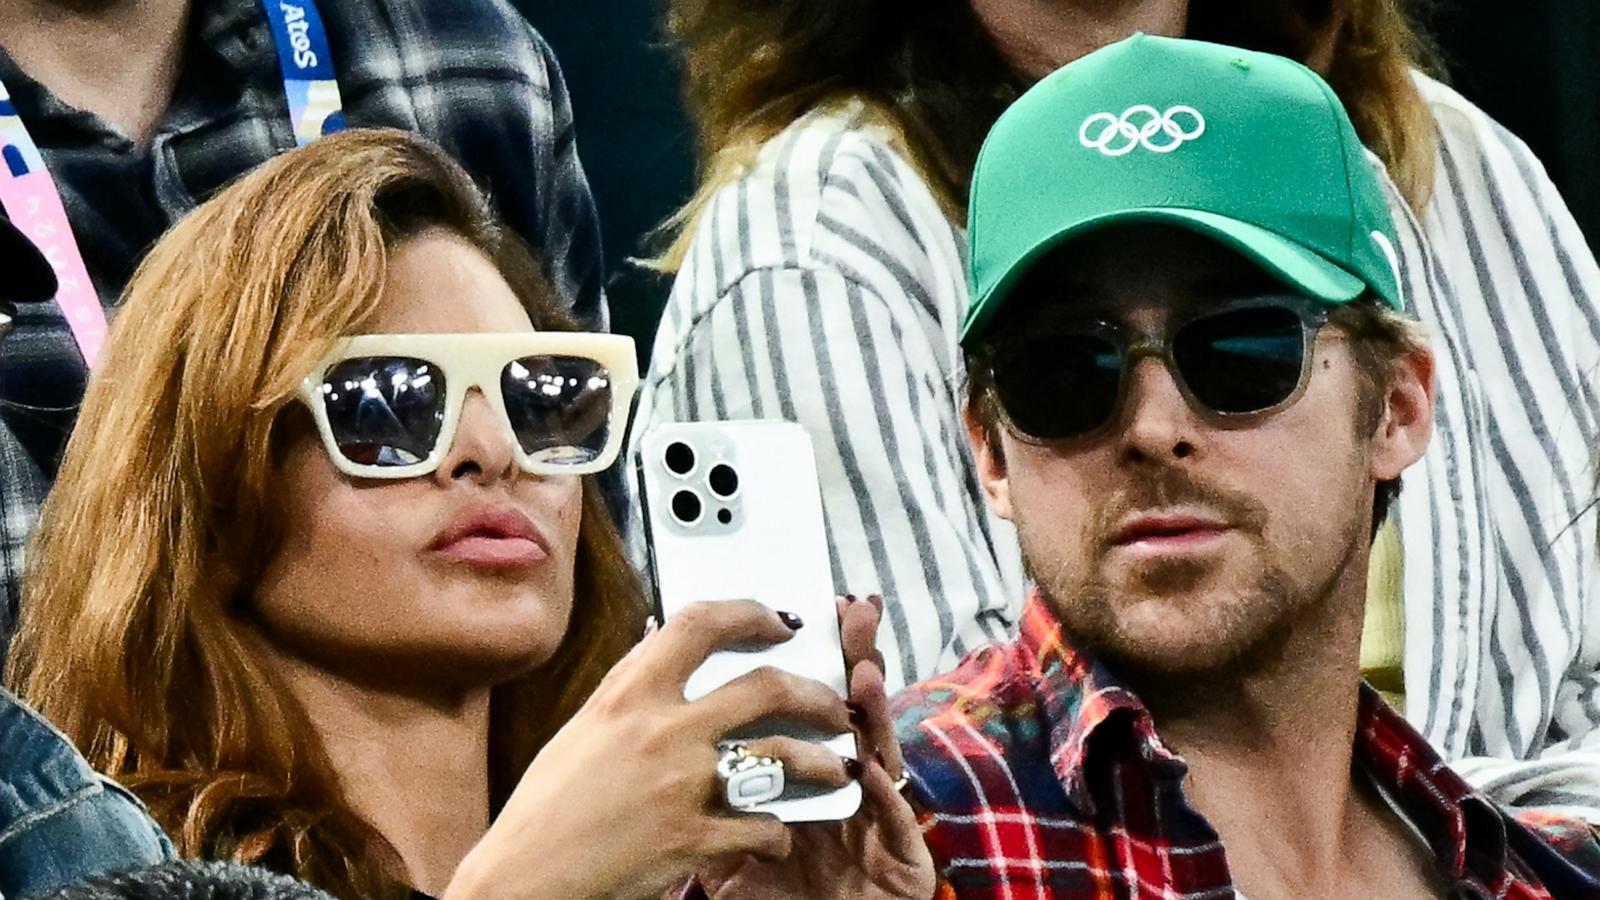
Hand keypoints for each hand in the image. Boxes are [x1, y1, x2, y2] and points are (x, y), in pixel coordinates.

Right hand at [443, 600, 855, 899]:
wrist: (527, 877)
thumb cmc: (547, 808)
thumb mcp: (584, 729)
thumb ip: (631, 691)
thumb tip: (660, 648)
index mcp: (629, 695)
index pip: (700, 624)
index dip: (750, 612)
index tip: (779, 620)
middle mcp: (662, 730)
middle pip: (766, 687)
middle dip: (815, 693)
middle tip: (833, 705)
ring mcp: (684, 784)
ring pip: (784, 756)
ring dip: (821, 762)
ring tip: (835, 768)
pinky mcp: (696, 838)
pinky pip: (764, 826)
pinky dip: (777, 832)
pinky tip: (775, 835)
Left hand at [695, 596, 936, 899]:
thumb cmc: (767, 892)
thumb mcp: (725, 837)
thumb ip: (715, 782)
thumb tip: (676, 714)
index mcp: (806, 775)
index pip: (816, 704)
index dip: (818, 656)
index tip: (804, 609)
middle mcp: (850, 790)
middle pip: (856, 713)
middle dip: (856, 660)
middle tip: (852, 614)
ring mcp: (878, 824)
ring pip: (884, 758)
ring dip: (877, 716)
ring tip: (863, 676)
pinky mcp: (902, 866)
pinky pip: (897, 827)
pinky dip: (887, 799)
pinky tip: (873, 772)